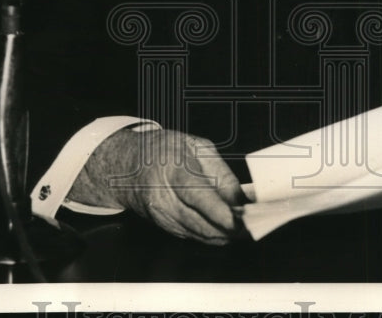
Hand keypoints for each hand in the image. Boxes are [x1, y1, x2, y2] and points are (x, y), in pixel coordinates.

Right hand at [70, 128, 245, 244]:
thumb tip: (240, 197)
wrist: (127, 164)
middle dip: (229, 228)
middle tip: (253, 227)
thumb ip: (220, 172)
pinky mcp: (164, 226)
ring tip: (245, 229)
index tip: (242, 220)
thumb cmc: (163, 150)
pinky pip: (192, 235)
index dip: (221, 212)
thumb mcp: (196, 146)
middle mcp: (162, 197)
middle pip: (200, 222)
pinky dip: (211, 234)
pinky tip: (225, 229)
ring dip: (223, 235)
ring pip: (198, 233)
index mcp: (172, 170)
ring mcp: (161, 215)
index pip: (198, 196)